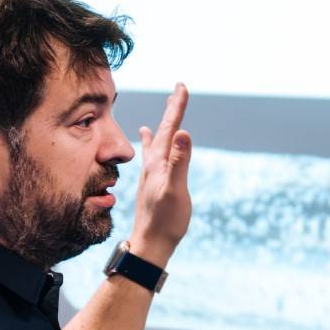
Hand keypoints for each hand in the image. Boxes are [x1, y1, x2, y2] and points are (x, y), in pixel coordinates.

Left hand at [129, 83, 191, 267]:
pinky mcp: (152, 183)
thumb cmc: (164, 220)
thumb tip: (182, 132)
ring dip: (163, 125)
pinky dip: (152, 145)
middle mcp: (152, 164)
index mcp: (158, 162)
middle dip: (172, 110)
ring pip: (157, 141)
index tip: (182, 85)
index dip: (177, 106)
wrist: (149, 244)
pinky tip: (147, 145)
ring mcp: (151, 173)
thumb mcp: (175, 189)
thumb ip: (178, 161)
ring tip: (164, 112)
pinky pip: (152, 156)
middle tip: (177, 90)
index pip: (169, 127)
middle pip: (163, 130)